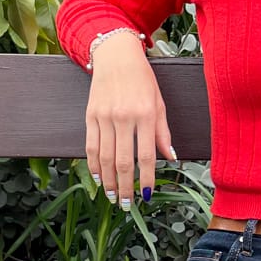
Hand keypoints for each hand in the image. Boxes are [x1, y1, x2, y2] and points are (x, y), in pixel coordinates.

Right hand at [85, 34, 175, 208]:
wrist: (116, 56)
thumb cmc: (143, 80)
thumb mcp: (159, 103)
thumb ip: (163, 132)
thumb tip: (171, 157)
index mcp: (145, 115)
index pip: (147, 155)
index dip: (147, 178)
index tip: (147, 195)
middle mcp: (123, 117)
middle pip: (123, 161)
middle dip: (124, 187)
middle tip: (125, 204)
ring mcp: (104, 117)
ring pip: (105, 158)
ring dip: (108, 180)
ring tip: (111, 196)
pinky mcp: (90, 115)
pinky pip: (91, 146)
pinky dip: (93, 165)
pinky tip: (98, 177)